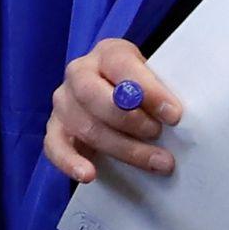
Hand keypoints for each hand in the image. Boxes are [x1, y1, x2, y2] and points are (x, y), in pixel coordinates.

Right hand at [43, 38, 183, 184]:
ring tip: (155, 162)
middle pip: (94, 95)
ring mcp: (63, 102)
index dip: (149, 91)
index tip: (173, 114)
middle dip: (130, 120)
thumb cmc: (138, 88)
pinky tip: (89, 175)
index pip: (123, 67)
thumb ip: (158, 91)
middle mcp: (79, 73)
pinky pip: (55, 147)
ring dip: (122, 148)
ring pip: (85, 126)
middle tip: (157, 134)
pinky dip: (71, 163)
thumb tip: (173, 116)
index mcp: (107, 54)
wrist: (113, 94)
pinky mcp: (55, 129)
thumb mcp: (151, 78)